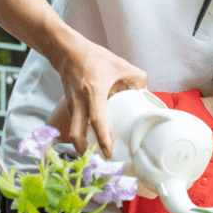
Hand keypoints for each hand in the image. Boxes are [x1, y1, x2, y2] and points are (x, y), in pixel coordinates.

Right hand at [54, 37, 145, 156]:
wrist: (67, 51)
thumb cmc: (93, 57)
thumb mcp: (119, 64)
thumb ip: (137, 76)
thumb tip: (145, 90)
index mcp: (94, 92)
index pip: (96, 120)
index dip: (102, 138)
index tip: (109, 153)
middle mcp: (80, 101)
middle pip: (76, 133)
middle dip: (84, 151)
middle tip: (97, 162)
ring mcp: (72, 104)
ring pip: (73, 131)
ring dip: (81, 145)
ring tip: (94, 155)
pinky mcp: (69, 104)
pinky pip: (74, 124)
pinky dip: (80, 134)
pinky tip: (90, 139)